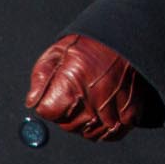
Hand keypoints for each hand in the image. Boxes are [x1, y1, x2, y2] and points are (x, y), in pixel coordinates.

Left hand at [25, 34, 155, 141]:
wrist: (128, 31)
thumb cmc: (91, 41)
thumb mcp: (58, 51)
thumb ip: (41, 77)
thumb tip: (32, 102)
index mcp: (71, 84)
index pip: (48, 112)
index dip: (49, 103)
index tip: (57, 92)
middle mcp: (92, 99)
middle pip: (70, 126)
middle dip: (67, 116)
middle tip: (75, 98)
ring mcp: (113, 105)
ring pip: (94, 132)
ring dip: (88, 125)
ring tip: (89, 109)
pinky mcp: (132, 106)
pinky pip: (119, 130)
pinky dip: (111, 130)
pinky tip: (107, 118)